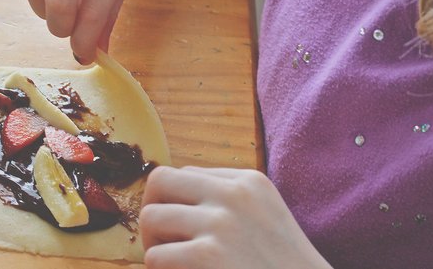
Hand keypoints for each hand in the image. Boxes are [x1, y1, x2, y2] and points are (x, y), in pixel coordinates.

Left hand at [139, 166, 331, 268]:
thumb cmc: (282, 268)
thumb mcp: (264, 216)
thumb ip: (227, 201)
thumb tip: (173, 200)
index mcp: (249, 182)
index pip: (186, 174)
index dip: (175, 203)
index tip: (183, 230)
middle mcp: (234, 194)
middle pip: (160, 181)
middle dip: (153, 212)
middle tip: (162, 242)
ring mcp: (221, 223)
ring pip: (150, 217)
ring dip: (154, 245)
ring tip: (174, 263)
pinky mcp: (208, 256)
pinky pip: (154, 256)